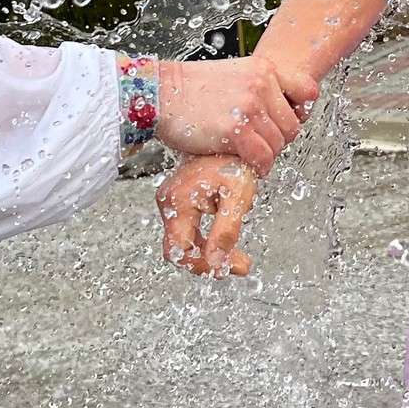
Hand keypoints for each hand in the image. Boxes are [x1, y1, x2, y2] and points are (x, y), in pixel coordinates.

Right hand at [155, 54, 317, 173]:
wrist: (157, 93)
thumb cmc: (189, 90)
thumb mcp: (232, 75)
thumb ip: (257, 89)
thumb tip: (277, 117)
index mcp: (263, 68)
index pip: (307, 92)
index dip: (300, 112)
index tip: (285, 122)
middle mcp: (261, 84)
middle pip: (292, 126)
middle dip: (279, 140)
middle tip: (260, 145)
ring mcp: (250, 107)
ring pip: (279, 144)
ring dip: (267, 156)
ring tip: (251, 156)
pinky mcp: (236, 130)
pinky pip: (263, 157)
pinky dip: (259, 167)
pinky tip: (249, 166)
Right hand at [157, 155, 259, 276]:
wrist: (230, 140)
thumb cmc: (233, 160)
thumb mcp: (237, 195)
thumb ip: (226, 230)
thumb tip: (217, 261)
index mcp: (179, 201)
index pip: (179, 250)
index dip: (202, 264)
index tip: (226, 267)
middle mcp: (170, 203)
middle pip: (180, 250)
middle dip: (209, 262)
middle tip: (238, 266)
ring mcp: (173, 204)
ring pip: (186, 243)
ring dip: (211, 254)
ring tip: (238, 260)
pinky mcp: (181, 204)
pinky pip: (190, 232)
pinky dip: (209, 242)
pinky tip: (227, 245)